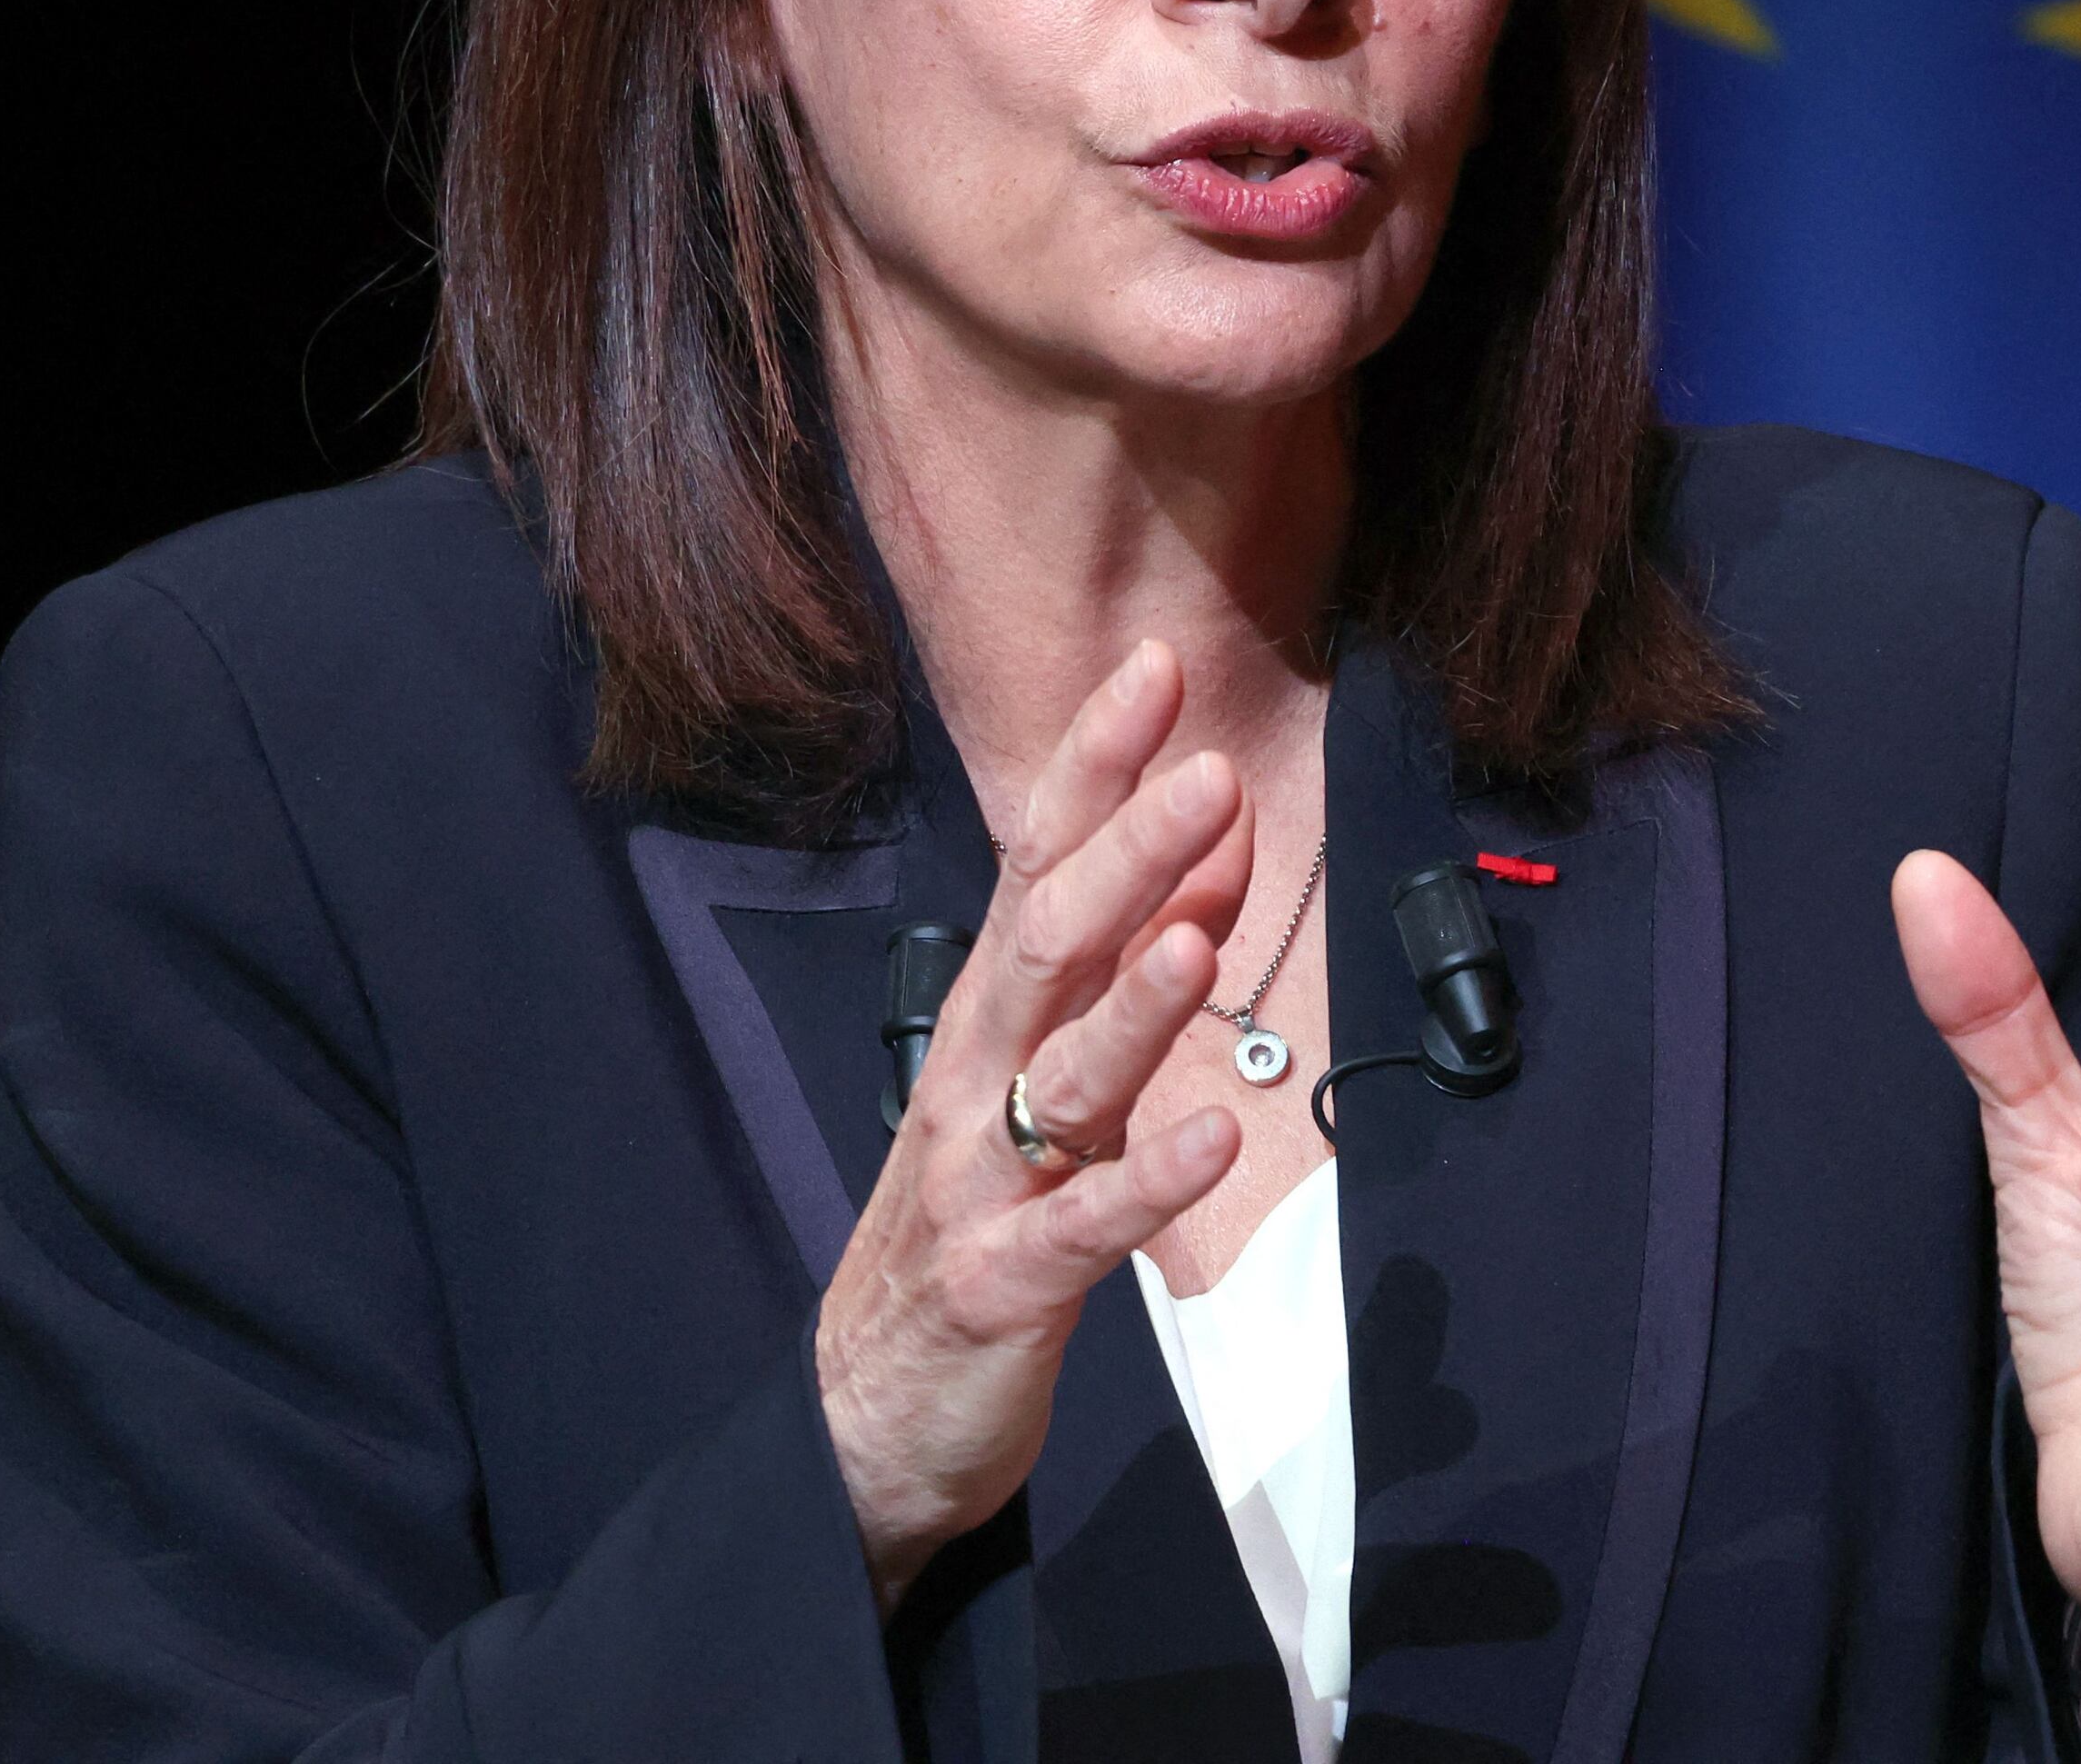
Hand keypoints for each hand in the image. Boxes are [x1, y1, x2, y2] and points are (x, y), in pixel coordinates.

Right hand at [811, 639, 1255, 1609]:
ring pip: (1061, 1074)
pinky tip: (1211, 1138)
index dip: (1094, 766)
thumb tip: (1211, 870)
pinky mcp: (1003, 1285)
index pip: (1042, 863)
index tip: (1154, 669)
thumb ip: (1127, 979)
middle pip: (1048, 943)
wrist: (869, 1410)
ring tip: (1199, 939)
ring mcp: (980, 1180)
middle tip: (1205, 772)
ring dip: (1135, 1003)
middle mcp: (976, 1076)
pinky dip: (1146, 1182)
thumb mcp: (1050, 1081)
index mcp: (993, 1016)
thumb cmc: (973, 1219)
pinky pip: (1082, 1227)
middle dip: (1125, 854)